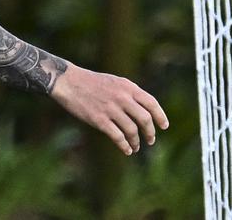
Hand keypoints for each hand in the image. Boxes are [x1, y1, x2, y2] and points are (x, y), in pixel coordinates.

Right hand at [50, 64, 168, 154]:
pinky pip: (117, 136)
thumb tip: (145, 111)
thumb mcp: (114, 82)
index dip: (160, 116)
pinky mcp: (99, 119)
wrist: (67, 81)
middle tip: (151, 140)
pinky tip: (127, 150)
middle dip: (150, 132)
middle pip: (145, 119)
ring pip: (132, 130)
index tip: (164, 126)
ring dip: (137, 141)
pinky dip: (124, 145)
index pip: (151, 103)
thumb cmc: (91, 82)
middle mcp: (121, 97)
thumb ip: (129, 93)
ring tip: (136, 146)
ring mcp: (110, 109)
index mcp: (127, 86)